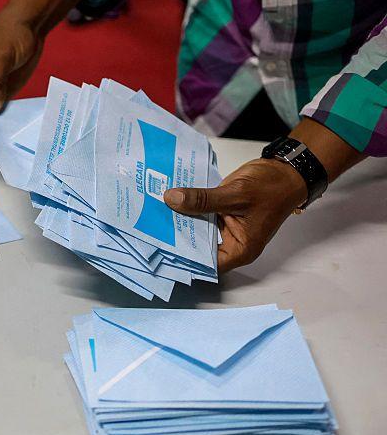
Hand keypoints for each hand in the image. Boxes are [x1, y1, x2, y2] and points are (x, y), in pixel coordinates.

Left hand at [163, 159, 307, 272]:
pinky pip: (201, 214)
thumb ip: (203, 200)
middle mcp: (231, 243)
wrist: (285, 171)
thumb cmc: (272, 188)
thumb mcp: (235, 194)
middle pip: (197, 246)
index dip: (183, 256)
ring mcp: (225, 229)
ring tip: (153, 213)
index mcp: (240, 250)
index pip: (205, 263)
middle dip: (176, 235)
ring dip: (180, 219)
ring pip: (197, 228)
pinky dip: (189, 207)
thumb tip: (172, 200)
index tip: (160, 245)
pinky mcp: (221, 214)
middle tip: (150, 226)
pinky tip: (170, 199)